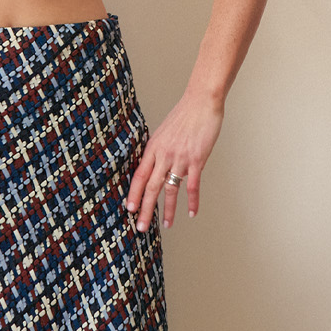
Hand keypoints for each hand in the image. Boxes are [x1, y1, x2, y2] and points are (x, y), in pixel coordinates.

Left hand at [125, 91, 222, 231]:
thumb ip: (159, 150)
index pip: (139, 175)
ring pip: (171, 189)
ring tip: (167, 225)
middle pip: (151, 187)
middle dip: (145, 210)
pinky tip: (192, 213)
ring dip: (168, 209)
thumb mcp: (164, 132)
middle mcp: (164, 155)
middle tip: (141, 227)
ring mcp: (180, 158)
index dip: (133, 194)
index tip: (129, 210)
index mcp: (153, 148)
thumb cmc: (184, 116)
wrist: (201, 103)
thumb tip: (155, 165)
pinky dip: (192, 201)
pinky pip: (193, 185)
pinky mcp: (197, 159)